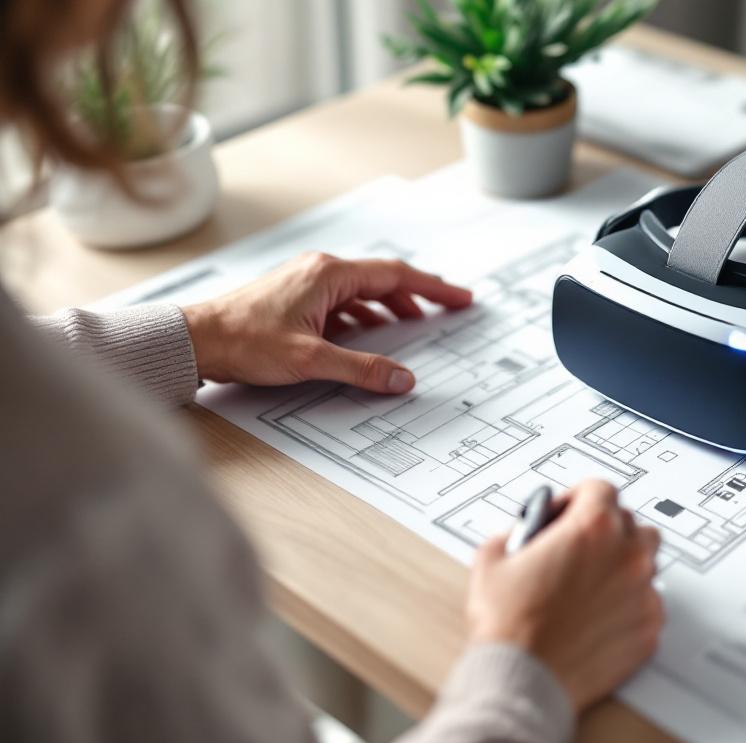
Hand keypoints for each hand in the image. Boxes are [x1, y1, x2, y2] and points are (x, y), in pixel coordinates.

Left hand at [182, 252, 472, 391]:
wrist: (196, 339)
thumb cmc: (244, 341)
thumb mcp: (310, 359)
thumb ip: (361, 369)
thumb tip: (402, 379)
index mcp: (328, 275)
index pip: (395, 276)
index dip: (432, 288)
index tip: (460, 298)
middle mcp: (319, 271)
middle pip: (381, 279)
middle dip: (416, 295)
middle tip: (446, 308)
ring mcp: (305, 282)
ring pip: (361, 291)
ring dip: (389, 306)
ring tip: (412, 325)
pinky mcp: (294, 297)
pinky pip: (341, 302)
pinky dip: (362, 315)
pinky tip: (367, 334)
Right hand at [466, 480, 662, 712]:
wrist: (524, 679)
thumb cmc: (509, 625)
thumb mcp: (491, 559)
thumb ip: (514, 532)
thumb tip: (522, 532)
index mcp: (591, 528)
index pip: (601, 488)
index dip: (577, 498)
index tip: (566, 513)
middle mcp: (626, 555)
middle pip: (628, 521)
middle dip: (601, 529)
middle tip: (575, 549)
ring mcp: (643, 592)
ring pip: (645, 560)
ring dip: (621, 562)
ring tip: (588, 581)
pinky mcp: (649, 627)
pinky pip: (647, 601)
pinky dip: (628, 603)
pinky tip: (598, 614)